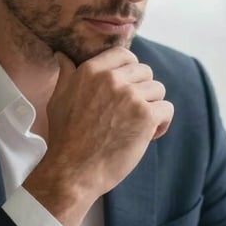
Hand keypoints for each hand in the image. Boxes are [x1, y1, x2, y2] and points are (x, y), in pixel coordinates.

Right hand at [24, 47, 172, 225]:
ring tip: (138, 125)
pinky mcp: (145, 116)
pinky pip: (167, 109)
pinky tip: (149, 135)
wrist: (73, 170)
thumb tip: (62, 55)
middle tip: (130, 113)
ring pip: (158, 90)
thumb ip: (67, 74)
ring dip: (151, 107)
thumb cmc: (65, 138)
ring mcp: (130, 96)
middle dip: (142, 91)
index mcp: (91, 71)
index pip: (124, 54)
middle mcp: (112, 79)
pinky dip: (162, 123)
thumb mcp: (59, 99)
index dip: (131, 70)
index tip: (128, 87)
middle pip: (145, 71)